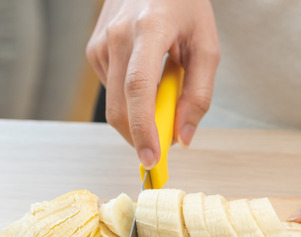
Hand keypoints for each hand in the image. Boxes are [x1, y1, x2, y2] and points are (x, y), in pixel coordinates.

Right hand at [85, 0, 219, 167]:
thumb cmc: (185, 7)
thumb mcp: (206, 46)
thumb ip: (199, 94)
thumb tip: (184, 137)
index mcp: (150, 29)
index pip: (139, 88)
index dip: (143, 128)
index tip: (152, 158)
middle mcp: (118, 35)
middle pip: (118, 106)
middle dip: (139, 137)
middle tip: (163, 148)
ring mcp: (100, 43)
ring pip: (114, 103)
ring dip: (139, 115)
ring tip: (164, 85)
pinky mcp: (93, 50)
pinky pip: (111, 91)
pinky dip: (131, 99)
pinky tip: (147, 76)